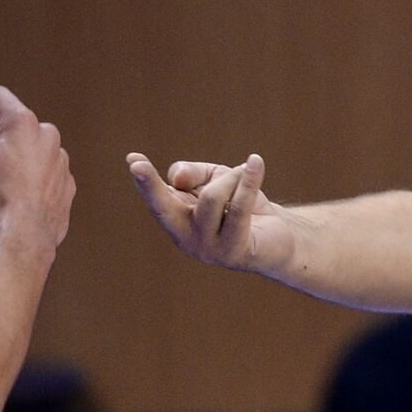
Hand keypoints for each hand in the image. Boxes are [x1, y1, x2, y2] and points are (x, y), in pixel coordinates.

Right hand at [0, 86, 74, 259]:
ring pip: (35, 147)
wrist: (25, 236)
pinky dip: (35, 175)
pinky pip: (48, 169)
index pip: (0, 97)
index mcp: (25, 124)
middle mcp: (48, 136)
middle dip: (4, 136)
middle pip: (20, 123)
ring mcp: (61, 160)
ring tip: (6, 181)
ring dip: (21, 156)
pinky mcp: (67, 181)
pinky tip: (22, 193)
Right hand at [125, 152, 293, 272]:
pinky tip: (256, 163)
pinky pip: (239, 207)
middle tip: (137, 165)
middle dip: (150, 186)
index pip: (156, 199)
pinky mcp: (234, 252)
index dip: (145, 181)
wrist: (279, 236)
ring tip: (246, 174)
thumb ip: (193, 174)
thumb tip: (176, 177)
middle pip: (164, 208)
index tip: (132, 159)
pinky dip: (248, 180)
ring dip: (233, 177)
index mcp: (177, 220)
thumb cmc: (241, 204)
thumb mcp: (215, 179)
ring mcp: (208, 250)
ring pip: (212, 196)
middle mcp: (186, 239)